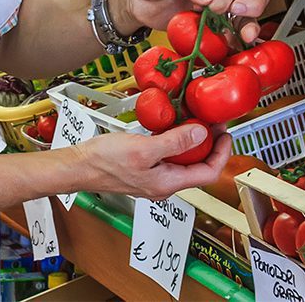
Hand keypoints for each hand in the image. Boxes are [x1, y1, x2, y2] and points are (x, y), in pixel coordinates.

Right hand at [71, 124, 231, 200]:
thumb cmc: (105, 162)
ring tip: (196, 119)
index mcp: (168, 184)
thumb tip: (201, 133)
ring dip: (192, 140)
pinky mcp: (145, 168)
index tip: (226, 133)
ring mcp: (155, 177)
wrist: (78, 166)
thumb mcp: (144, 149)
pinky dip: (175, 140)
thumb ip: (175, 142)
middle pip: (199, 166)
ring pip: (184, 160)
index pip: (209, 173)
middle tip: (212, 121)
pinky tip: (172, 125)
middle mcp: (164, 184)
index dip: (222, 153)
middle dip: (209, 143)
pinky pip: (169, 155)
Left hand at [110, 0, 269, 43]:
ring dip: (248, 27)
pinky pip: (226, 35)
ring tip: (245, 37)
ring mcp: (214, 10)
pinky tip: (228, 47)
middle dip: (252, 7)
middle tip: (240, 15)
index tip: (213, 5)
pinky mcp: (206, 27)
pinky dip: (230, 42)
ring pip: (244, 17)